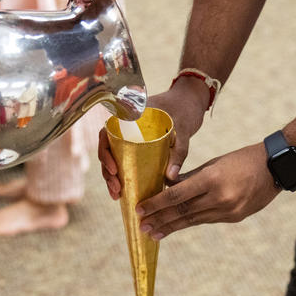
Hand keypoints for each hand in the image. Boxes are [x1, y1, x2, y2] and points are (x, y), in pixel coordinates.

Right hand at [97, 79, 208, 199]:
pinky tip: (123, 191)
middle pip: (107, 149)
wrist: (191, 100)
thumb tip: (171, 177)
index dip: (104, 153)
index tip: (114, 170)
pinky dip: (123, 174)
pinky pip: (125, 159)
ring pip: (114, 157)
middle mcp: (124, 126)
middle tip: (116, 189)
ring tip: (117, 195)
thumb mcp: (183, 130)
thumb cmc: (185, 109)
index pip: (106, 134)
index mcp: (128, 116)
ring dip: (112, 177)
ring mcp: (130, 135)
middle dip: (107, 172)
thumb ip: (178, 152)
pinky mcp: (138, 145)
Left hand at [134, 142, 280, 239]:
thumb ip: (190, 177)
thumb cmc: (241, 159)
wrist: (275, 168)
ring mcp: (228, 210)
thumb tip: (165, 187)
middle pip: (182, 211)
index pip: (177, 195)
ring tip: (154, 233)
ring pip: (193, 220)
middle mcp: (220, 197)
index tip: (140, 210)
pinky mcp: (234, 217)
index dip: (157, 204)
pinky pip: (206, 220)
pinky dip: (189, 223)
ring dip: (171, 227)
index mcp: (212, 179)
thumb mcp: (214, 164)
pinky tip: (176, 227)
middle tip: (141, 228)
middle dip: (160, 220)